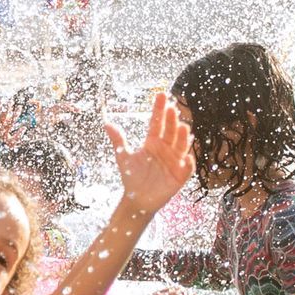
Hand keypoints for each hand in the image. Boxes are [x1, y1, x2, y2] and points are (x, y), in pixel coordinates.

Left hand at [108, 92, 192, 214]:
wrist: (137, 199)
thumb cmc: (132, 177)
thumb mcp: (123, 157)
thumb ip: (118, 141)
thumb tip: (106, 123)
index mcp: (152, 142)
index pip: (157, 122)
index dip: (159, 109)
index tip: (161, 95)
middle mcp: (165, 148)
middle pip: (170, 131)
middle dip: (171, 120)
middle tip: (171, 108)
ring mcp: (174, 161)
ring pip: (181, 146)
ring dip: (183, 138)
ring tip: (183, 127)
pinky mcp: (179, 175)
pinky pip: (186, 168)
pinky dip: (188, 162)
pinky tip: (187, 156)